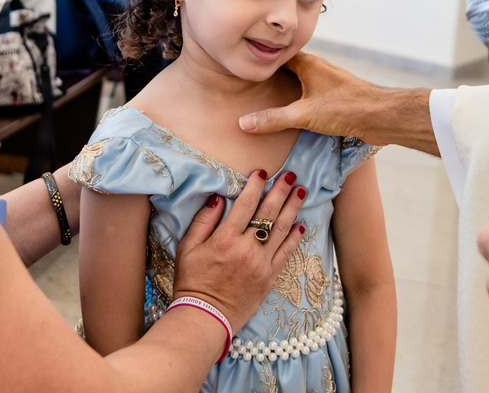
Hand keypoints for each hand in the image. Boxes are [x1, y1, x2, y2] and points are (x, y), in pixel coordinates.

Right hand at [173, 170, 306, 328]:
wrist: (206, 317)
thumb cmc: (193, 282)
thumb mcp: (187, 248)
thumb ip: (203, 221)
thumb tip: (217, 198)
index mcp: (225, 239)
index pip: (245, 204)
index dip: (256, 185)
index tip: (263, 172)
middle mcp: (247, 248)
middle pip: (268, 213)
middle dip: (281, 191)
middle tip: (291, 175)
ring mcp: (261, 263)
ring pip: (282, 229)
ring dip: (293, 208)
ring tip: (301, 192)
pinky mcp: (270, 276)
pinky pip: (286, 252)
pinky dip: (295, 237)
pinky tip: (301, 223)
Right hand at [239, 53, 437, 153]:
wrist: (381, 116)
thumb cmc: (344, 108)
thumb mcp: (303, 114)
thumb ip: (273, 119)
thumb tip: (243, 123)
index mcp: (309, 63)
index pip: (278, 54)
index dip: (263, 60)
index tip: (246, 67)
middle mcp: (319, 68)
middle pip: (289, 66)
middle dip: (273, 74)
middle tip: (253, 85)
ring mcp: (329, 81)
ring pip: (302, 79)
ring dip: (288, 87)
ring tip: (270, 98)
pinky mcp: (338, 95)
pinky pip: (313, 92)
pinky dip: (301, 97)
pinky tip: (296, 111)